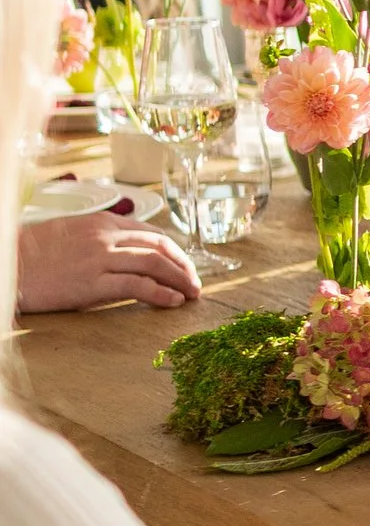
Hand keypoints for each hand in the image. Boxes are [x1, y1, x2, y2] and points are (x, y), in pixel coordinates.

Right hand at [16, 210, 201, 314]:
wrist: (8, 263)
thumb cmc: (35, 254)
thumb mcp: (72, 234)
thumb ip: (101, 240)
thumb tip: (127, 254)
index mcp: (102, 223)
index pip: (150, 233)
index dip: (173, 250)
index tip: (184, 265)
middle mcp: (105, 237)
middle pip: (159, 246)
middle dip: (183, 265)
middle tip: (195, 282)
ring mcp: (99, 259)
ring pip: (154, 264)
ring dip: (179, 279)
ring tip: (192, 293)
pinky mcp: (92, 283)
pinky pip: (137, 286)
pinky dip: (161, 294)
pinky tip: (173, 302)